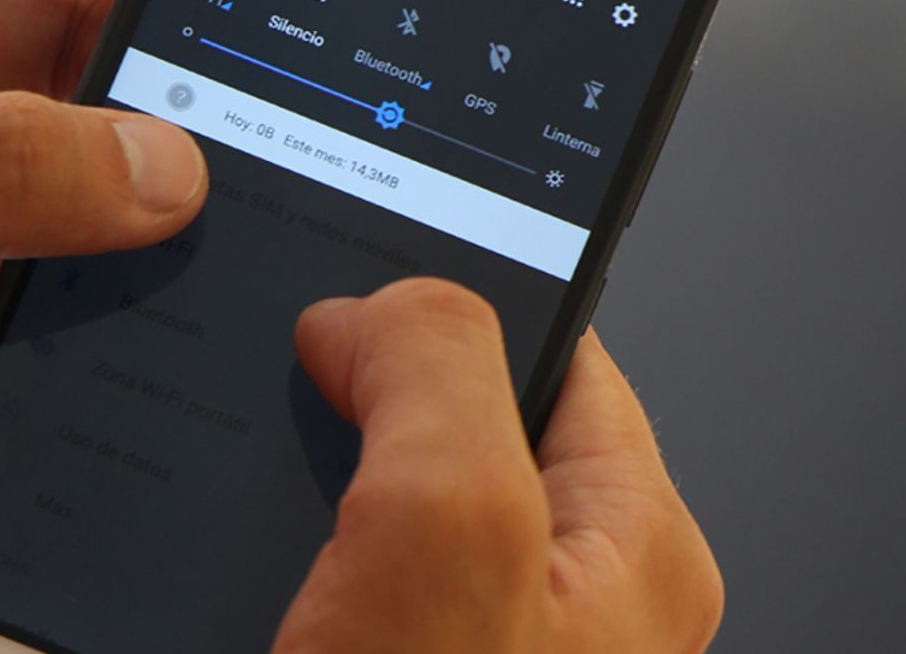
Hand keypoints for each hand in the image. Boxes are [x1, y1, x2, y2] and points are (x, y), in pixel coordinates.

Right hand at [281, 280, 723, 652]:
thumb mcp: (446, 525)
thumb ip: (436, 370)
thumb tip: (376, 310)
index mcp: (636, 545)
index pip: (562, 348)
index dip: (459, 301)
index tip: (371, 287)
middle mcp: (575, 595)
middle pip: (464, 421)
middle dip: (375, 401)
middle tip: (303, 418)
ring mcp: (486, 637)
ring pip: (393, 500)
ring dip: (320, 485)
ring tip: (282, 522)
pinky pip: (352, 572)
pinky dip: (298, 555)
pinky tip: (268, 574)